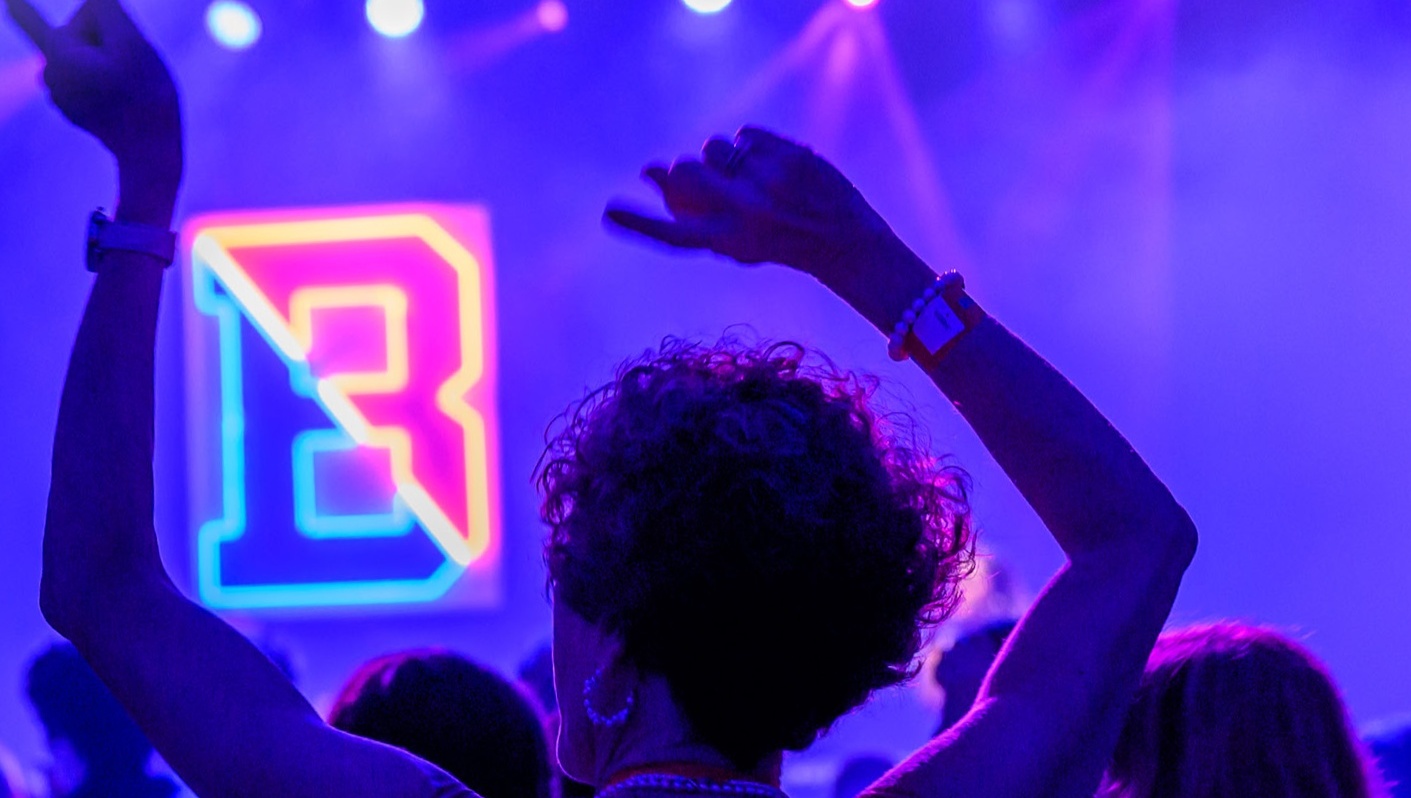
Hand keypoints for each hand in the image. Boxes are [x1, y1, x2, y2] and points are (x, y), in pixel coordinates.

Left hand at [7, 0, 181, 218]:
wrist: (152, 152)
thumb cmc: (145, 97)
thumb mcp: (133, 42)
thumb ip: (106, 8)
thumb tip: (92, 1)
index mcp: (57, 54)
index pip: (28, 18)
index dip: (19, 9)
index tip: (7, 2)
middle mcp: (50, 74)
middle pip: (75, 33)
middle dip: (102, 37)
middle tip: (129, 64)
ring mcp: (61, 94)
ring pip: (85, 56)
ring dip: (108, 59)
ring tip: (130, 84)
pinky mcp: (75, 108)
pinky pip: (88, 78)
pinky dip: (106, 79)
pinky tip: (124, 97)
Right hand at [605, 127, 897, 282]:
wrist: (842, 239)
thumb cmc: (778, 243)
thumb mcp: (736, 243)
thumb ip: (693, 214)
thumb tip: (652, 171)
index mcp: (728, 242)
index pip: (673, 234)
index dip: (638, 225)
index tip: (609, 212)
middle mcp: (744, 212)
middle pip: (684, 172)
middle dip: (681, 168)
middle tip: (694, 175)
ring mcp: (767, 181)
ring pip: (713, 146)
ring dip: (720, 155)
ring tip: (746, 174)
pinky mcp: (787, 155)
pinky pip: (745, 133)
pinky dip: (751, 145)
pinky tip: (771, 165)